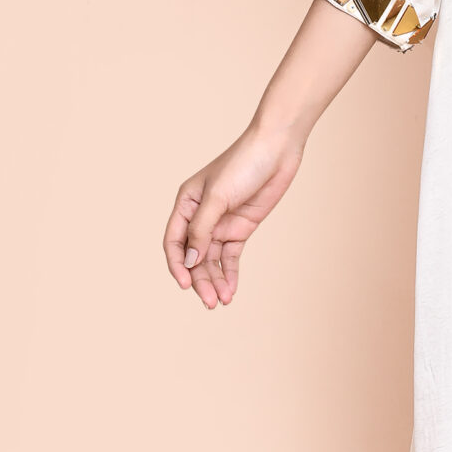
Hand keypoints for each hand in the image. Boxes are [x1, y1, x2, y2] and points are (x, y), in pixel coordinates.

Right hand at [163, 121, 302, 309]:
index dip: (177, 265)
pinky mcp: (241, 228)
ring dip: (214, 281)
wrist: (277, 149)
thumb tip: (190, 261)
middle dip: (200, 280)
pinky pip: (230, 256)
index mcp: (186, 204)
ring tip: (221, 301)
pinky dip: (230, 273)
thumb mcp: (217, 197)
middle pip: (194, 256)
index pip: (174, 242)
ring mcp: (221, 223)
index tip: (185, 285)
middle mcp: (200, 216)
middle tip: (210, 302)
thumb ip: (202, 230)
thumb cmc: (243, 164)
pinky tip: (230, 290)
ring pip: (212, 260)